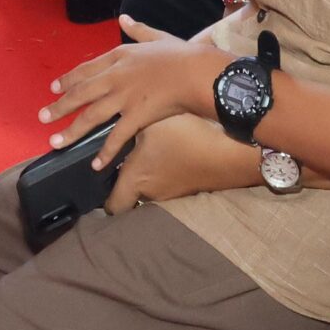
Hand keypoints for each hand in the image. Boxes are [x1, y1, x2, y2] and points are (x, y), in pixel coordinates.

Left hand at [42, 19, 228, 163]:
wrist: (196, 72)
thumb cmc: (181, 54)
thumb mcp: (157, 36)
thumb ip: (137, 30)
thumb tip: (123, 19)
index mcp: (119, 57)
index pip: (86, 69)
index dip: (68, 79)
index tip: (54, 88)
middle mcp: (115, 77)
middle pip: (81, 93)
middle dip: (59, 106)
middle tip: (42, 117)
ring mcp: (123, 98)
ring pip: (90, 116)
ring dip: (71, 131)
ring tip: (55, 142)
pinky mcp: (136, 116)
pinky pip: (116, 137)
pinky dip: (105, 152)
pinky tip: (95, 164)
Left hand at [102, 113, 264, 214]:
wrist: (230, 153)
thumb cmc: (184, 136)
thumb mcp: (148, 123)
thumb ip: (126, 129)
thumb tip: (107, 128)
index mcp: (135, 180)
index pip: (112, 207)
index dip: (103, 200)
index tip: (99, 184)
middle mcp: (152, 193)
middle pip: (131, 195)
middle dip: (126, 182)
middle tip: (122, 160)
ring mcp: (173, 194)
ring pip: (151, 188)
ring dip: (148, 175)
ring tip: (148, 150)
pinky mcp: (190, 188)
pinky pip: (169, 182)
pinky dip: (166, 171)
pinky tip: (171, 151)